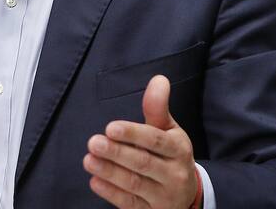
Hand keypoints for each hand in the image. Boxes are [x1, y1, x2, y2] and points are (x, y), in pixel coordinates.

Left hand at [83, 75, 198, 208]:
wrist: (186, 195)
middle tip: (94, 142)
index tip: (111, 127)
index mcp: (179, 150)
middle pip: (143, 163)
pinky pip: (130, 204)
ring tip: (88, 160)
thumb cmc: (171, 155)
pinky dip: (111, 193)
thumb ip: (158, 108)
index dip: (134, 134)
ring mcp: (163, 197)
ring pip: (135, 185)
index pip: (156, 141)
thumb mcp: (169, 130)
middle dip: (117, 153)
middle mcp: (175, 175)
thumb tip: (158, 79)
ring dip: (110, 172)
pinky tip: (95, 181)